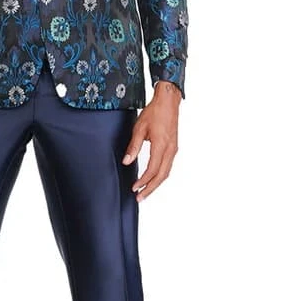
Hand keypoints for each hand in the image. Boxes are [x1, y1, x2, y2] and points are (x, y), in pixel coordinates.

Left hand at [122, 81, 180, 201]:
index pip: (152, 170)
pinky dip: (160, 176)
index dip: (143, 181)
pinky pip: (168, 166)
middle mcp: (170, 150)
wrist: (168, 102)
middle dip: (150, 189)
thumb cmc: (154, 112)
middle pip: (162, 176)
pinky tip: (152, 178)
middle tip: (139, 198)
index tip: (134, 188)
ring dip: (156, 184)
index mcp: (161, 145)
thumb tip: (126, 161)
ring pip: (166, 173)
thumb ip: (133, 146)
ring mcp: (174, 149)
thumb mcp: (139, 128)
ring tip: (145, 192)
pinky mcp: (174, 147)